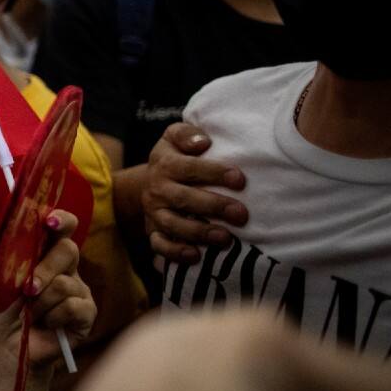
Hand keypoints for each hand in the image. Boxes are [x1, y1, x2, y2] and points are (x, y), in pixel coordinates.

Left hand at [0, 211, 95, 372]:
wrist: (13, 349)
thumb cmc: (8, 315)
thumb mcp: (6, 286)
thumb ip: (19, 265)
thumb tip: (27, 251)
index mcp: (46, 256)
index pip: (62, 228)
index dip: (61, 220)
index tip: (49, 221)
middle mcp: (67, 269)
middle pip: (68, 250)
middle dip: (44, 269)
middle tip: (27, 290)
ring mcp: (80, 289)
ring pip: (65, 283)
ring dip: (41, 303)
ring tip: (31, 315)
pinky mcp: (88, 313)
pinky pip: (74, 306)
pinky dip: (53, 317)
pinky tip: (47, 325)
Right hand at [143, 122, 248, 265]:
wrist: (149, 181)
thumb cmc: (176, 157)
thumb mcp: (175, 137)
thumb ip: (187, 134)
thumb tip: (203, 143)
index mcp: (164, 164)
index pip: (188, 168)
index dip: (214, 173)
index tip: (240, 179)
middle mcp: (157, 189)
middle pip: (183, 199)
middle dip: (213, 206)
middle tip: (241, 214)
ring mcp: (154, 212)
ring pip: (173, 225)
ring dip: (199, 233)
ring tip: (226, 238)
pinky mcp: (153, 231)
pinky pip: (160, 245)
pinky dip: (176, 253)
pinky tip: (196, 256)